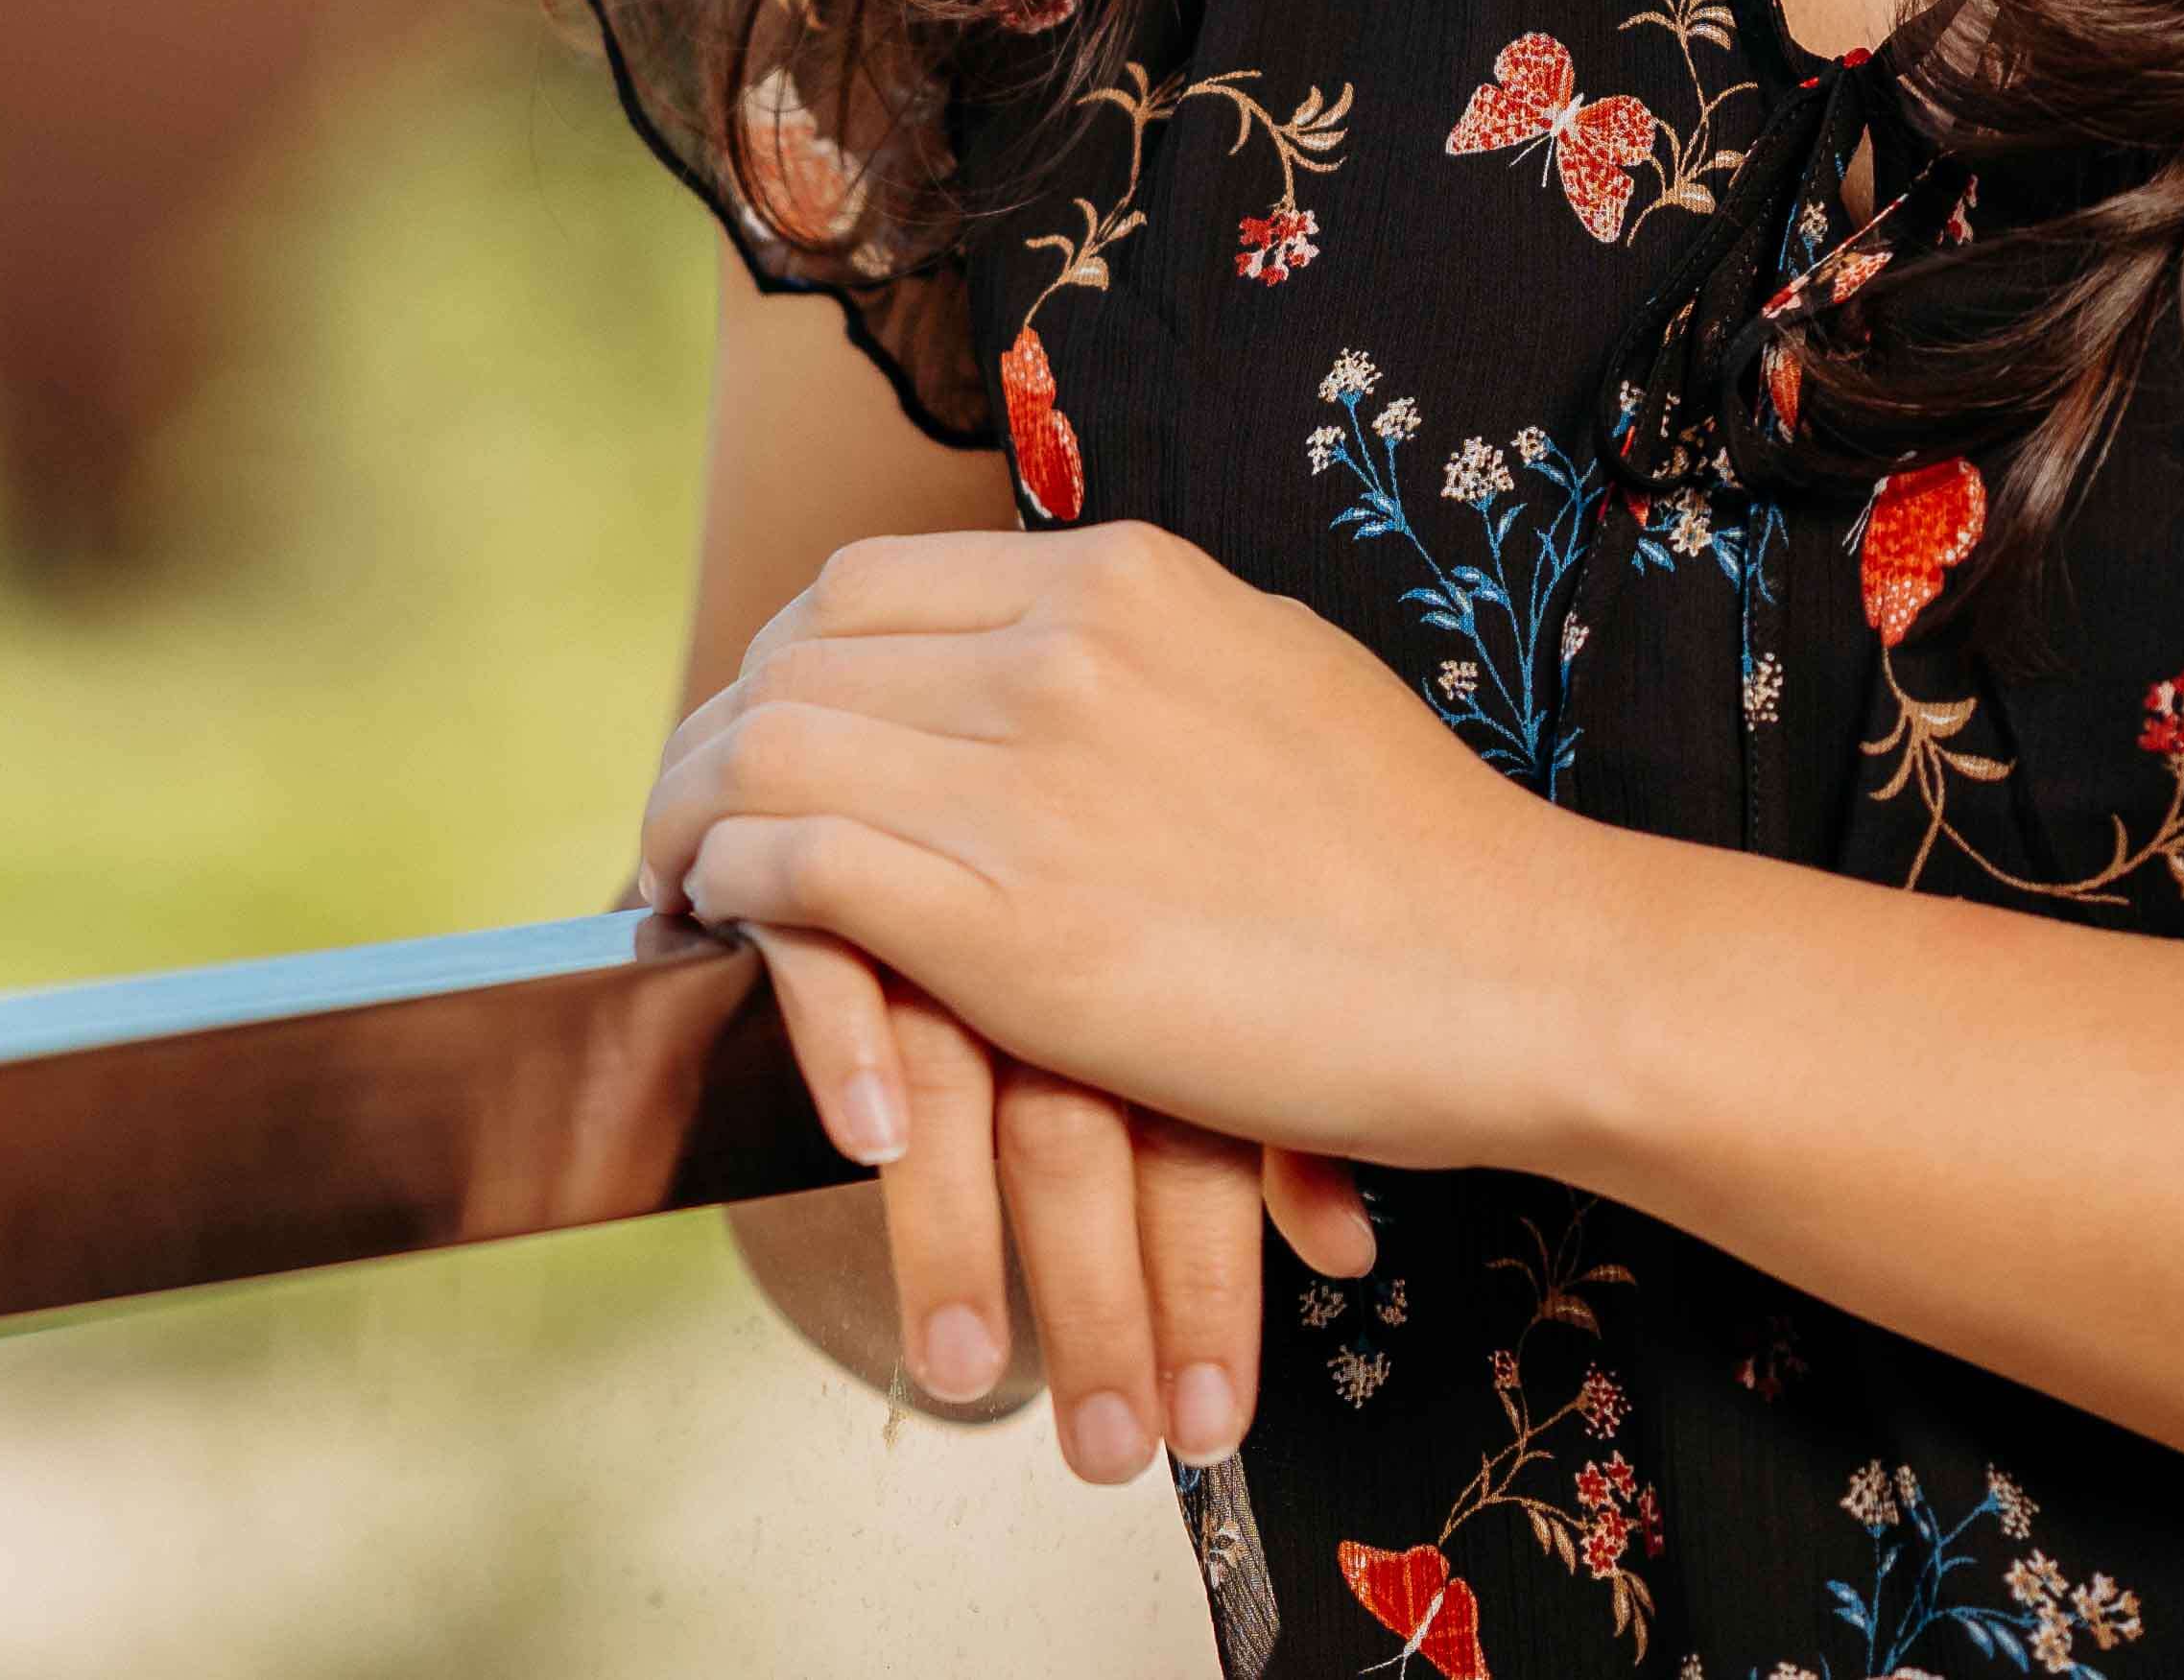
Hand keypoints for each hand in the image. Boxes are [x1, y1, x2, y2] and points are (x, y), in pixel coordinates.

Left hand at [636, 519, 1616, 1186]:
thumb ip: (1144, 660)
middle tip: (694, 821)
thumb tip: (1047, 667)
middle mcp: (1060, 649)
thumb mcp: (1272, 672)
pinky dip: (728, 881)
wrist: (1519, 968)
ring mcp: (1029, 779)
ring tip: (680, 881)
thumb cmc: (1418, 858)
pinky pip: (791, 860)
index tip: (766, 736)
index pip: (866, 583)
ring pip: (768, 746)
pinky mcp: (1007, 919)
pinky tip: (725, 920)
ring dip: (692, 813)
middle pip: (796, 655)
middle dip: (716, 739)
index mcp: (1123, 578)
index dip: (783, 663)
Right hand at [734, 912, 1375, 1481]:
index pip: (1204, 1140)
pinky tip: (868, 1144)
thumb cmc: (1126, 898)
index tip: (1210, 1427)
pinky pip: (841, 956)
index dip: (1208, 1293)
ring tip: (964, 1374)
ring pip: (963, 1075)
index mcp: (1180, 964)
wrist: (971, 731)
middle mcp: (1076, 934)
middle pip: (1084, 1132)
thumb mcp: (1208, 997)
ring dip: (958, 1237)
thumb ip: (1273, 1123)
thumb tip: (1344, 1249)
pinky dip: (851, 1046)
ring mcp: (956, 901)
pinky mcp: (839, 871)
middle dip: (1100, 1309)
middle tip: (1107, 1452)